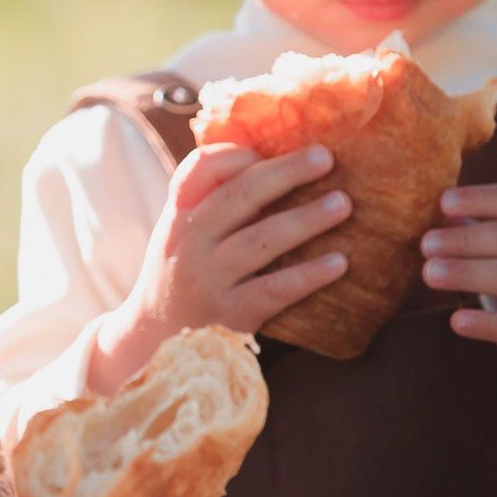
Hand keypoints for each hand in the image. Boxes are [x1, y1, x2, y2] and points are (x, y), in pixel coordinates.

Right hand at [92, 143, 352, 394]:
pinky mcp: (230, 316)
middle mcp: (189, 243)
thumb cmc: (183, 276)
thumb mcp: (181, 233)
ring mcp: (208, 280)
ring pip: (260, 241)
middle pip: (237, 197)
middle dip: (284, 173)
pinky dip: (308, 275)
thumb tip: (276, 160)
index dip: (237, 155)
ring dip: (304, 220)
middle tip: (325, 158)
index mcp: (179, 215)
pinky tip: (339, 262)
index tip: (271, 151)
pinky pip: (274, 290)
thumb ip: (212, 200)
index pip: (198, 170)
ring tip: (342, 204)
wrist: (153, 344)